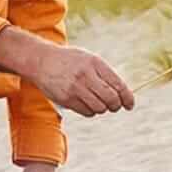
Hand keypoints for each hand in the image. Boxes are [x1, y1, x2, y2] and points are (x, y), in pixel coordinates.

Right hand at [0, 31, 133, 116]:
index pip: (118, 85)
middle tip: (114, 106)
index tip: (130, 104)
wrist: (41, 60)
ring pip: (100, 108)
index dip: (127, 98)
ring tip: (98, 102)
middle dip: (116, 105)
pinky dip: (91, 111)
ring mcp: (75, 88)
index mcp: (95, 63)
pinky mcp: (66, 99)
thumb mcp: (89, 59)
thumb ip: (104, 74)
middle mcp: (86, 75)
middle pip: (111, 99)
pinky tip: (87, 104)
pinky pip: (87, 112)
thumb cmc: (69, 61)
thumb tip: (122, 94)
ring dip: (102, 109)